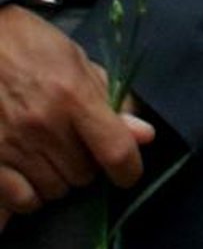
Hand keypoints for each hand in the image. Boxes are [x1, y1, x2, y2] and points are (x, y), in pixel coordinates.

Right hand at [0, 3, 151, 220]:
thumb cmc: (33, 47)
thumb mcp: (78, 62)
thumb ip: (110, 100)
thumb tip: (144, 135)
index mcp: (73, 95)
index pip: (114, 150)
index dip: (130, 169)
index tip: (129, 173)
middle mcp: (44, 125)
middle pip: (84, 174)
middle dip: (87, 165)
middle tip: (76, 145)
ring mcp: (13, 145)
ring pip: (54, 190)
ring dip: (59, 179)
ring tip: (52, 155)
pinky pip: (21, 201)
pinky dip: (30, 195)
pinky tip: (30, 175)